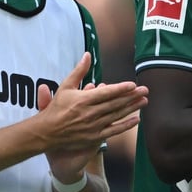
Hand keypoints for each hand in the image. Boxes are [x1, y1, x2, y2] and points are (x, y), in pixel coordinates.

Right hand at [36, 53, 146, 178]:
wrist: (46, 132)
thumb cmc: (56, 107)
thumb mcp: (65, 86)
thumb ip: (79, 71)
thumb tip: (87, 54)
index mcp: (83, 99)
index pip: (106, 93)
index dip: (120, 89)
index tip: (133, 84)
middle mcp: (90, 113)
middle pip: (115, 103)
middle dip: (132, 96)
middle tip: (145, 90)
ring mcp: (93, 126)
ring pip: (116, 115)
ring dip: (132, 108)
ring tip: (144, 101)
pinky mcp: (94, 137)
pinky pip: (113, 130)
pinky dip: (125, 125)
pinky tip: (136, 120)